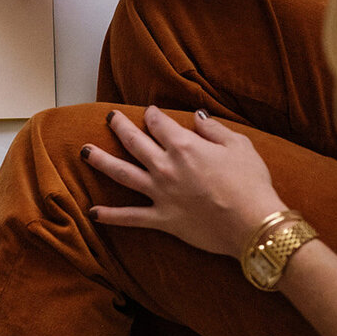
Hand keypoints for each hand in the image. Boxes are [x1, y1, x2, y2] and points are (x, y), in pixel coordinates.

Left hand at [84, 107, 285, 257]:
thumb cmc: (250, 182)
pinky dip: (110, 216)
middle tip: (109, 118)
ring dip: (101, 161)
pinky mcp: (162, 218)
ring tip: (85, 152)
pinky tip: (92, 212)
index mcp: (184, 146)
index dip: (152, 115)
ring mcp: (160, 193)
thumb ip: (214, 129)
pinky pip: (130, 217)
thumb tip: (198, 117)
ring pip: (122, 173)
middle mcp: (166, 166)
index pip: (159, 123)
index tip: (149, 112)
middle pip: (134, 142)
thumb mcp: (239, 145)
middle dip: (119, 127)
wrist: (252, 223)